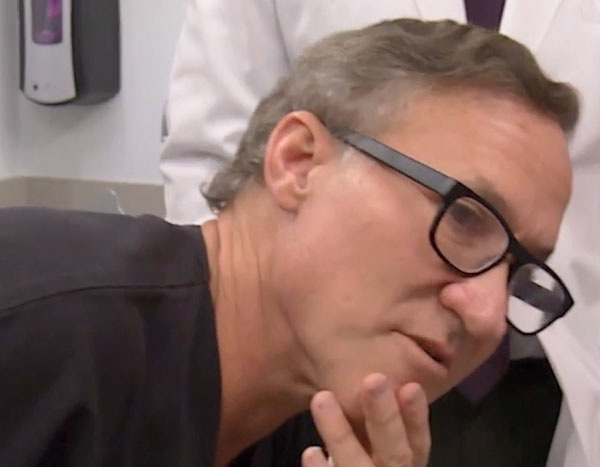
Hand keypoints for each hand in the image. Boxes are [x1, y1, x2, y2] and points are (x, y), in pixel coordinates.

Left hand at [301, 373, 429, 466]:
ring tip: (321, 398)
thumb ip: (381, 437)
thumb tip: (374, 389)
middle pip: (395, 455)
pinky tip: (309, 451)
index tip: (410, 387)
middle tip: (372, 380)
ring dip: (340, 435)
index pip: (417, 446)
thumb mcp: (383, 460)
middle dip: (384, 418)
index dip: (416, 419)